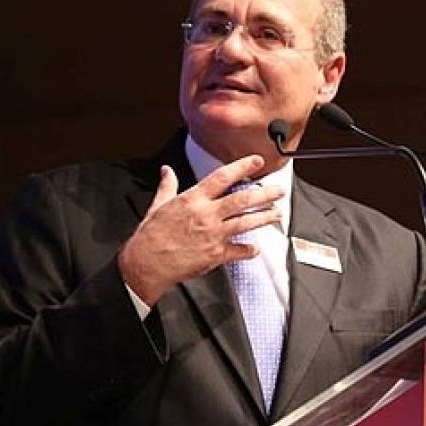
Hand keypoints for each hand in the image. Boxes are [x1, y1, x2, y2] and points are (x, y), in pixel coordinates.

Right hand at [118, 155, 282, 305]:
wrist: (147, 264)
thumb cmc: (151, 236)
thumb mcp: (158, 205)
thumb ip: (167, 186)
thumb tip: (167, 172)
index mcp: (193, 200)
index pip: (222, 177)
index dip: (242, 167)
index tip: (256, 161)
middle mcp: (207, 215)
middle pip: (242, 200)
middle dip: (264, 193)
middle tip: (278, 190)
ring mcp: (214, 235)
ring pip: (246, 223)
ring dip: (264, 218)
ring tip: (276, 214)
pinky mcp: (216, 254)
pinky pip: (239, 251)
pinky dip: (249, 250)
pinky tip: (256, 249)